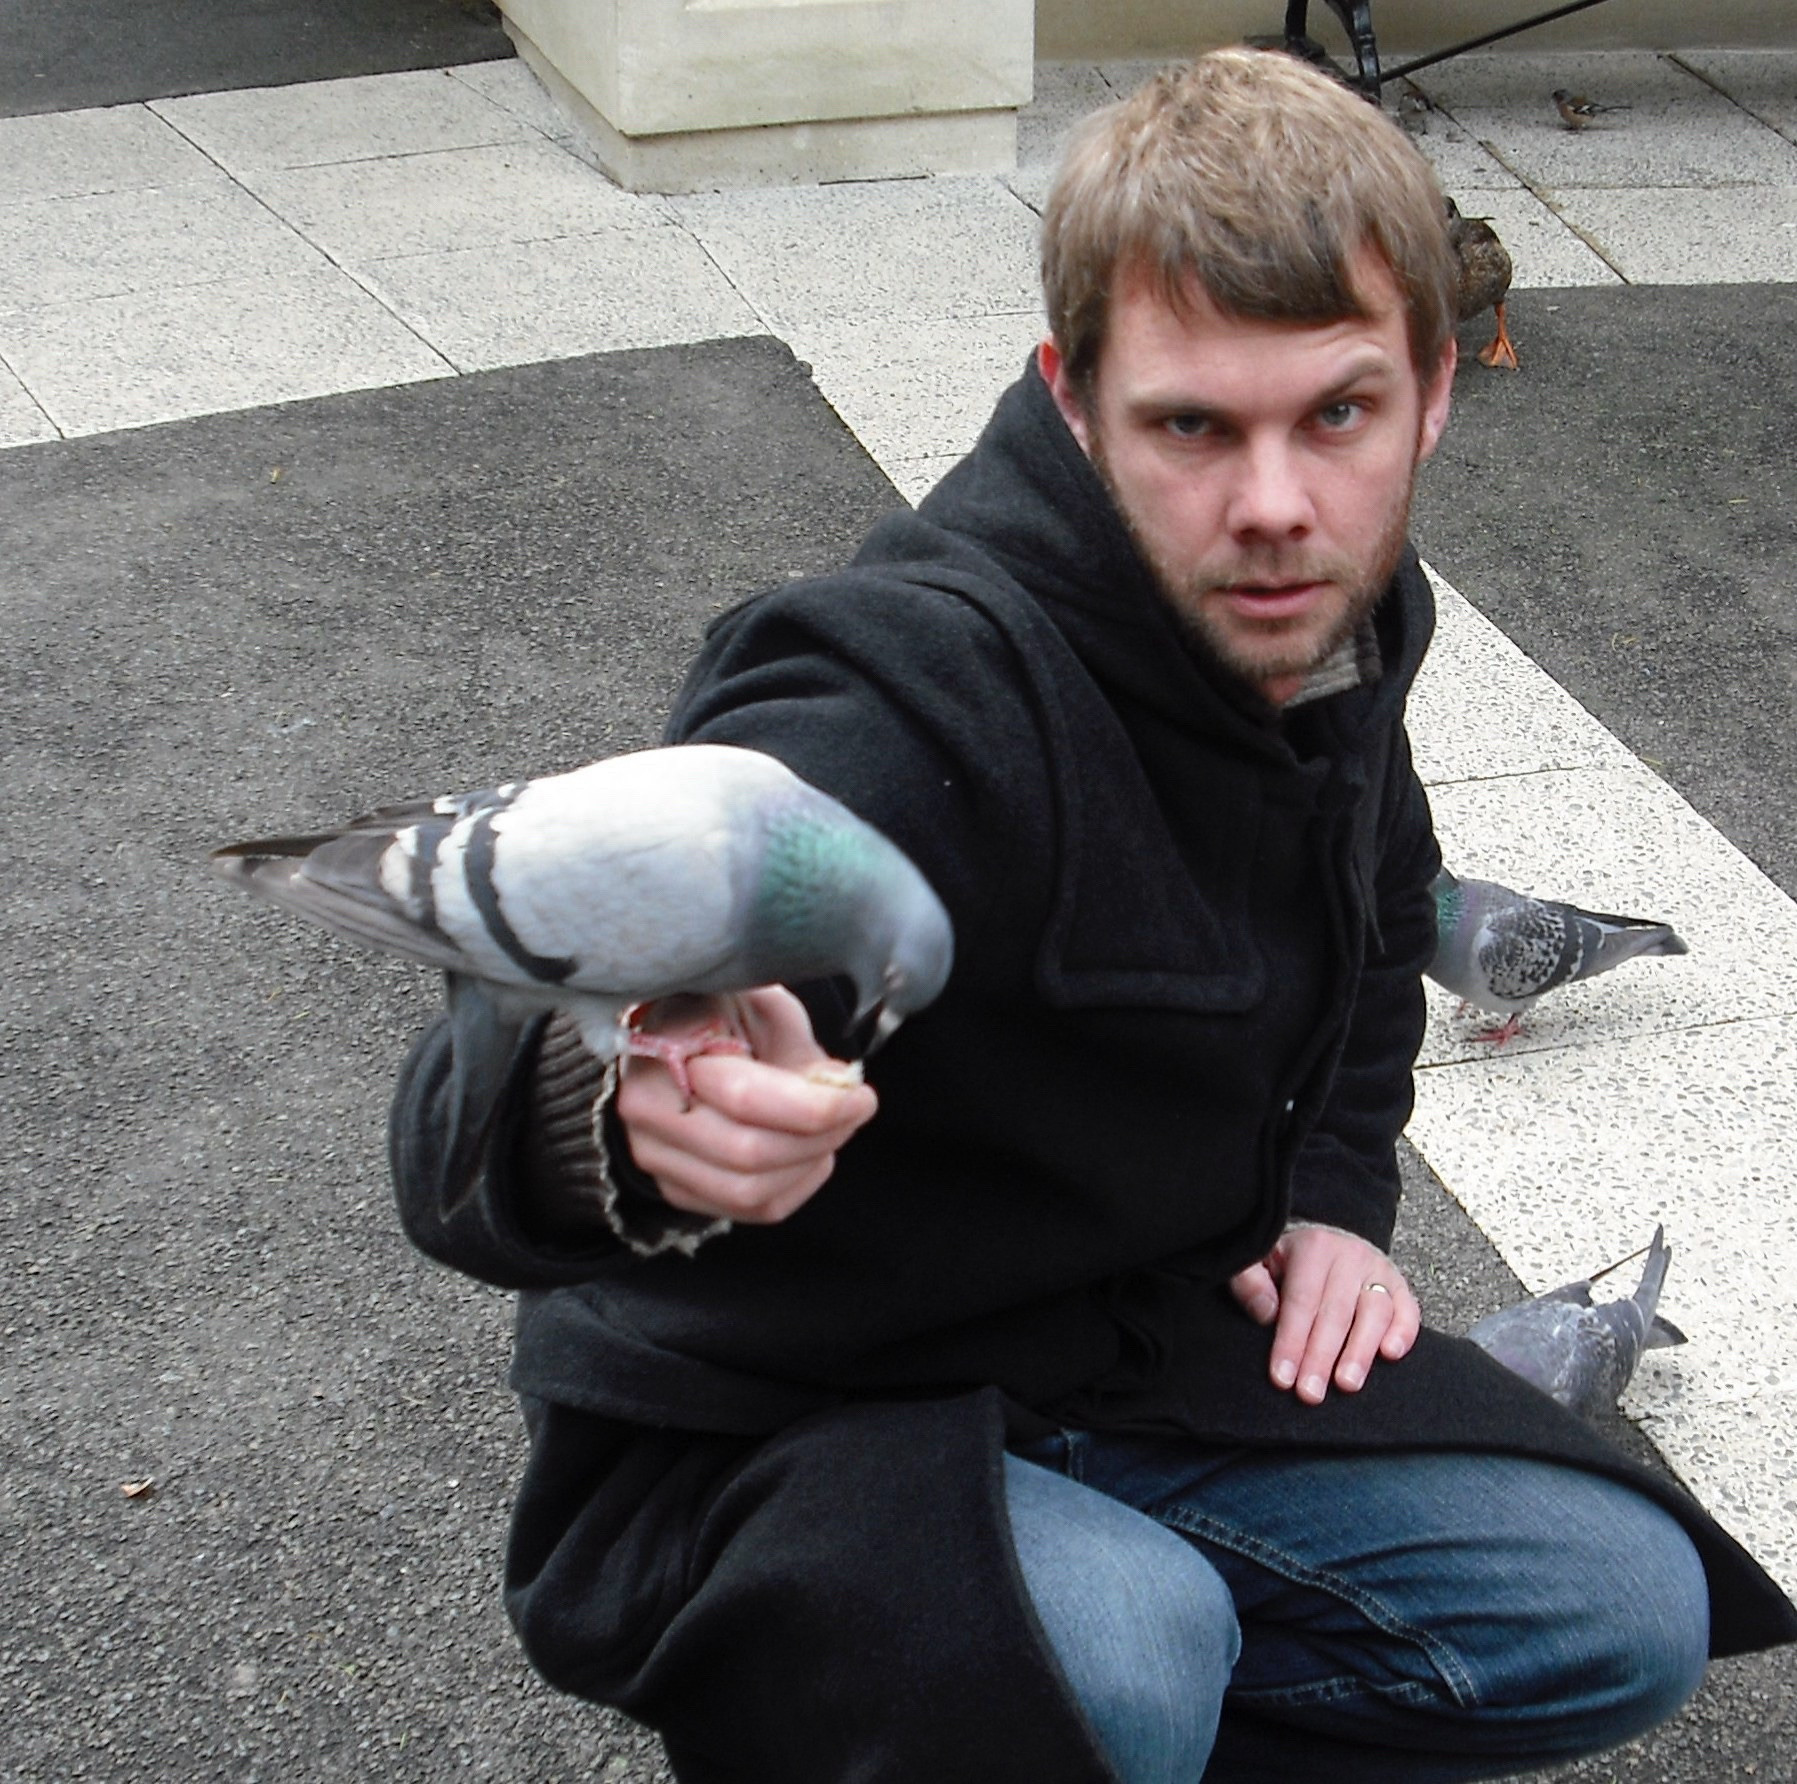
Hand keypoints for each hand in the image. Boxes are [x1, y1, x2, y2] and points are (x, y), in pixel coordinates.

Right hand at [616, 987, 877, 1224]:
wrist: (675, 1043)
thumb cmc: (725, 1014)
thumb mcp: (763, 1003)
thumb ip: (798, 1046)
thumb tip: (838, 1088)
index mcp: (664, 1047)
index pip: (743, 1097)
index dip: (814, 1107)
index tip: (861, 1096)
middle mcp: (647, 1109)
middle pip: (748, 1153)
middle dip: (819, 1137)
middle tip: (855, 1110)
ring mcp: (655, 1156)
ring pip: (750, 1191)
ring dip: (809, 1164)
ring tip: (835, 1129)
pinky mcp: (677, 1188)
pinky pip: (752, 1210)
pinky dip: (797, 1185)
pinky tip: (810, 1153)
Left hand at [1229, 1222, 1419, 1403]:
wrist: (1325, 1243)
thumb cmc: (1285, 1261)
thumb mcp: (1257, 1260)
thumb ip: (1249, 1281)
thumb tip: (1266, 1313)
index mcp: (1312, 1247)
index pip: (1301, 1301)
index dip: (1291, 1341)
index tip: (1282, 1377)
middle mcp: (1349, 1256)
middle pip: (1336, 1313)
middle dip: (1321, 1357)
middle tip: (1309, 1393)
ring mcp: (1378, 1270)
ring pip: (1374, 1312)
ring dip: (1360, 1352)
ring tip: (1346, 1384)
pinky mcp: (1399, 1285)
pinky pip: (1407, 1310)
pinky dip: (1403, 1333)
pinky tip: (1390, 1355)